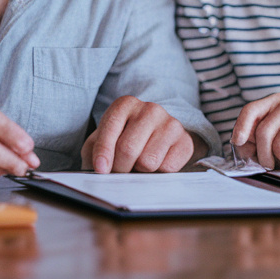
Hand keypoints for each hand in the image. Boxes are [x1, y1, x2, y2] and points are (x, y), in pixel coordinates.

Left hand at [81, 96, 199, 173]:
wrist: (158, 137)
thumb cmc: (124, 139)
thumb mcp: (103, 140)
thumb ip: (94, 152)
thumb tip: (100, 169)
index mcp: (125, 104)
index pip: (110, 129)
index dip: (103, 153)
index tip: (101, 169)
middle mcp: (150, 109)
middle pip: (128, 149)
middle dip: (119, 168)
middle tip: (119, 173)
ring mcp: (170, 124)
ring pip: (148, 162)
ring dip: (139, 172)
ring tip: (138, 165)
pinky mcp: (185, 141)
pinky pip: (167, 168)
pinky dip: (157, 174)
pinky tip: (155, 164)